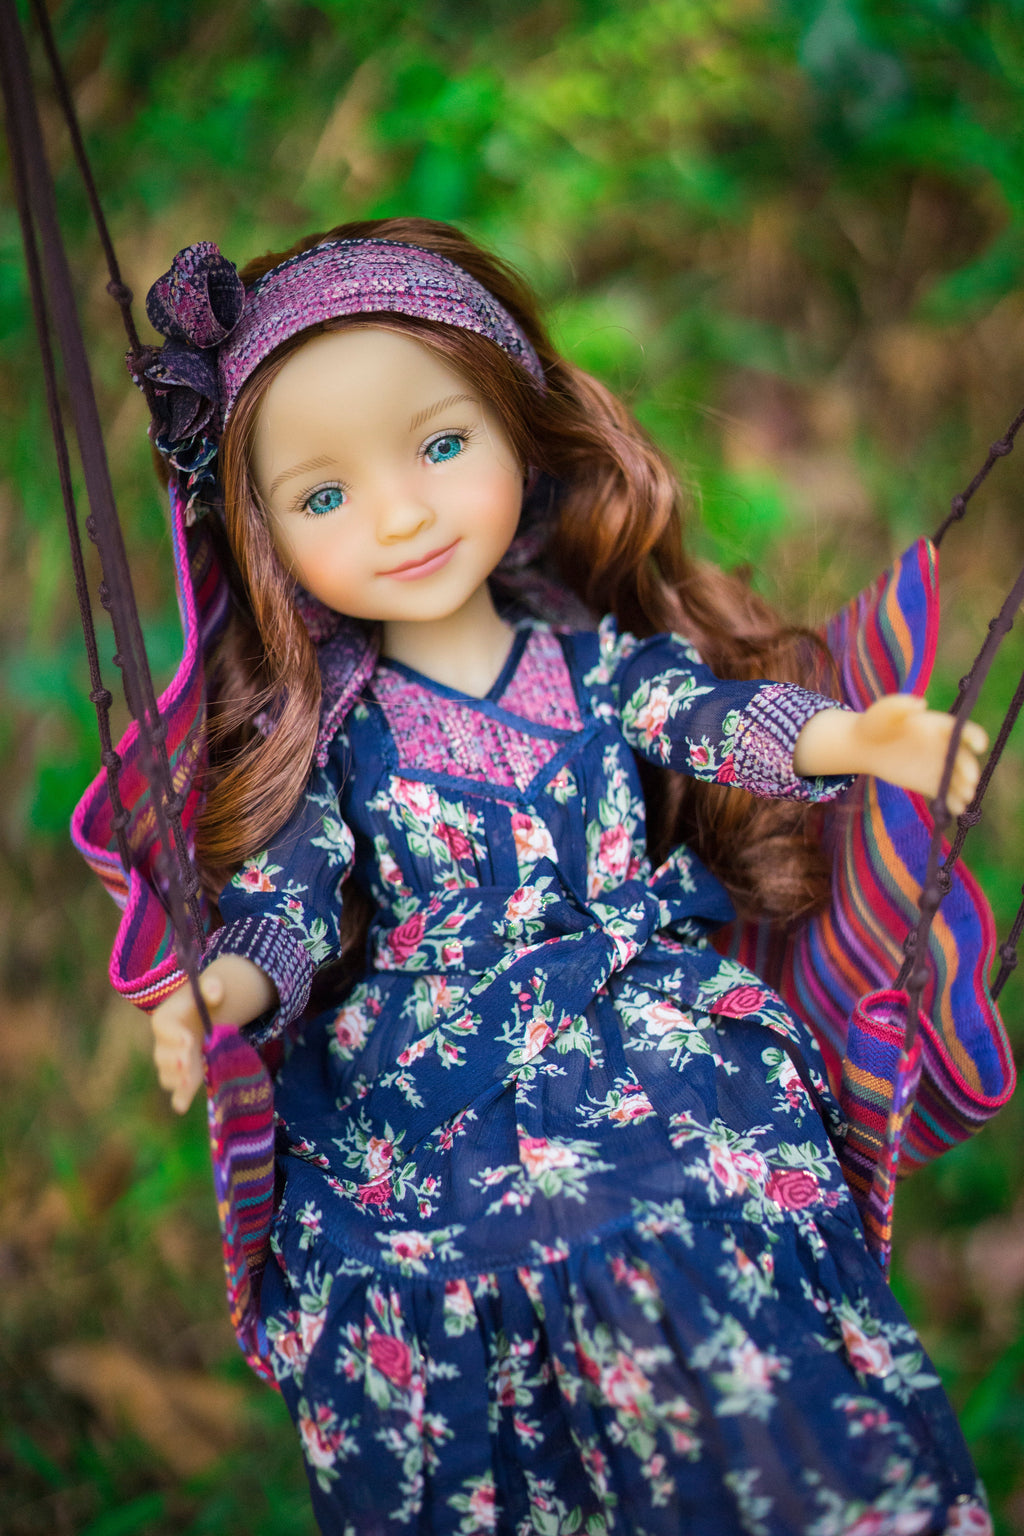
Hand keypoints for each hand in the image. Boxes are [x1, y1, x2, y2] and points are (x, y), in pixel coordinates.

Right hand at [150, 954, 277, 1114]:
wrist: (204, 1018)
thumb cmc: (203, 1001)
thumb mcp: (209, 989)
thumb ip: (212, 986)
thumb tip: (216, 990)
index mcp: (165, 1019)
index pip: (164, 1027)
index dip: (174, 1035)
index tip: (188, 1039)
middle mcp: (163, 1044)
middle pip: (163, 1056)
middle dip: (176, 1060)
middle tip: (188, 1061)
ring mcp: (171, 1063)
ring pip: (168, 1075)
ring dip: (178, 1079)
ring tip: (190, 1079)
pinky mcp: (182, 1077)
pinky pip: (176, 1091)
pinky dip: (179, 1098)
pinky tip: (182, 1106)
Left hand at [852, 695, 986, 814]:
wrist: (865, 746)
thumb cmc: (876, 723)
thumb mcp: (884, 711)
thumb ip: (900, 705)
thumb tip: (921, 704)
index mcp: (940, 726)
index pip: (963, 730)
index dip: (974, 736)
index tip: (979, 746)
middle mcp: (945, 747)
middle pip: (963, 758)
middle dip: (969, 770)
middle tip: (969, 782)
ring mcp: (940, 767)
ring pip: (958, 779)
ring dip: (964, 789)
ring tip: (964, 799)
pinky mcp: (931, 784)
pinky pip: (945, 794)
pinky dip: (952, 803)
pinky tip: (955, 810)